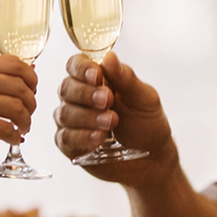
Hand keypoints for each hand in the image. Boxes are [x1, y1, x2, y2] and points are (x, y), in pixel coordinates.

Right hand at [0, 55, 37, 170]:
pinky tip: (12, 139)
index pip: (14, 62)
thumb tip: (17, 79)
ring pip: (19, 107)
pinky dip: (15, 136)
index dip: (30, 77)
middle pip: (21, 84)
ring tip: (22, 128)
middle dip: (31, 101)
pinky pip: (9, 129)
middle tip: (29, 112)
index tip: (32, 89)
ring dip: (26, 120)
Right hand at [54, 51, 169, 178]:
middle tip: (108, 101)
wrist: (152, 159)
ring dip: (87, 117)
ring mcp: (72, 121)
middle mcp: (78, 97)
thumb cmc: (147, 124)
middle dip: (87, 94)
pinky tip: (98, 138)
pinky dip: (81, 137)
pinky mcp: (70, 145)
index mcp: (94, 79)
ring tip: (111, 122)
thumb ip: (126, 78)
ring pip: (65, 113)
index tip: (98, 76)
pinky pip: (65, 138)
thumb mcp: (144, 98)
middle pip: (67, 88)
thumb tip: (109, 57)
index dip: (82, 68)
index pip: (75, 65)